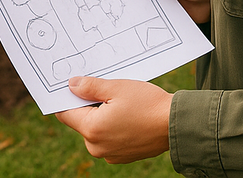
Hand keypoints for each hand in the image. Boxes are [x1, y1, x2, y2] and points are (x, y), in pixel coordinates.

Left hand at [56, 76, 172, 162]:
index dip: (68, 98)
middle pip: (81, 122)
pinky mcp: (122, 156)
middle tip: (105, 91)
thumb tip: (72, 86)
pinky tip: (128, 116)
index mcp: (92, 130)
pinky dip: (113, 127)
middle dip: (89, 106)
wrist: (176, 125)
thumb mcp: (116, 88)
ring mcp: (110, 154)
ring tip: (120, 104)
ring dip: (102, 116)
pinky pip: (109, 139)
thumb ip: (90, 87)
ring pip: (96, 130)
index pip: (66, 114)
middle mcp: (97, 147)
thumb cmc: (147, 104)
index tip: (74, 86)